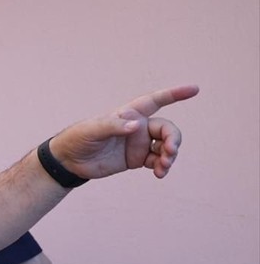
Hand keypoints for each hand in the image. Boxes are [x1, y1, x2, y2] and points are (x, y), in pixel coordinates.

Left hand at [49, 85, 198, 179]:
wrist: (69, 161)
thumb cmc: (78, 138)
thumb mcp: (93, 130)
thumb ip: (114, 126)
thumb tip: (138, 126)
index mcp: (129, 114)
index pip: (155, 100)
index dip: (174, 94)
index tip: (194, 90)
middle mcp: (138, 127)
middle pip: (167, 129)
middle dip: (173, 139)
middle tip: (169, 152)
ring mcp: (139, 143)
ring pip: (166, 146)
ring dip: (170, 155)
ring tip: (163, 167)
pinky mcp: (137, 159)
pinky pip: (158, 161)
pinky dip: (163, 166)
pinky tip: (159, 173)